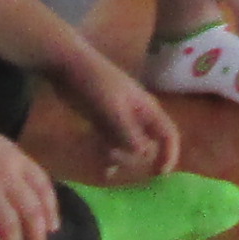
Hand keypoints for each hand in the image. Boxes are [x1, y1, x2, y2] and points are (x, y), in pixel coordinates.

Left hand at [54, 43, 186, 183]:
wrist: (69, 65)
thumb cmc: (95, 83)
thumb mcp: (113, 110)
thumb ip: (128, 133)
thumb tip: (143, 155)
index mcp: (146, 109)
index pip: (168, 134)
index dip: (170, 154)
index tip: (161, 174)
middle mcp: (137, 115)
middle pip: (148, 145)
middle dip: (136, 157)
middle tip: (114, 156)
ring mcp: (120, 119)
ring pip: (130, 146)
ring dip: (122, 159)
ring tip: (106, 163)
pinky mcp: (103, 121)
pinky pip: (113, 144)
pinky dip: (111, 156)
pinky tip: (105, 170)